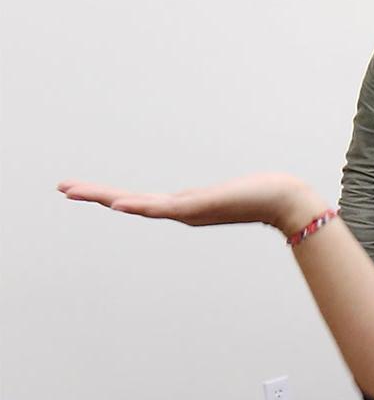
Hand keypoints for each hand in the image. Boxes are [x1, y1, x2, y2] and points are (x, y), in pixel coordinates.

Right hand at [58, 173, 324, 231]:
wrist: (285, 201)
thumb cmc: (260, 195)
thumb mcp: (225, 195)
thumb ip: (211, 199)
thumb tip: (204, 198)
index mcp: (181, 206)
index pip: (136, 200)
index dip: (108, 197)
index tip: (80, 190)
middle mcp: (180, 210)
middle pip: (128, 202)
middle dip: (94, 196)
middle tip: (62, 188)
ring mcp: (188, 211)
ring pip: (139, 205)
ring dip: (106, 198)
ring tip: (77, 192)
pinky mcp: (201, 208)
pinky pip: (164, 208)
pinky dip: (141, 207)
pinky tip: (120, 204)